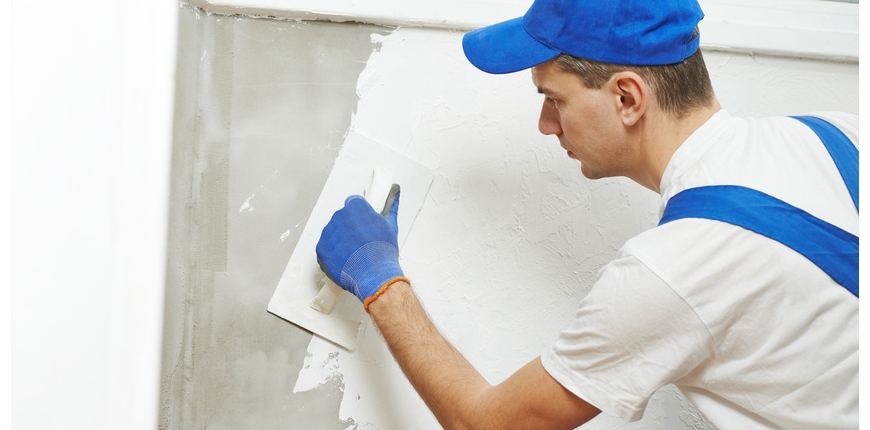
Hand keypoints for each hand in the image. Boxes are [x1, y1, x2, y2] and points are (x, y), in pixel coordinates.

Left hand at [316, 193, 406, 309]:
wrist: (373, 275)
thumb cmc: (382, 252)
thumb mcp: (391, 227)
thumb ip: (390, 209)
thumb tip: (395, 197)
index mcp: (356, 207)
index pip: (353, 203)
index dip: (359, 214)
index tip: (363, 223)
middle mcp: (339, 216)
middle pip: (342, 218)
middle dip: (350, 228)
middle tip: (361, 241)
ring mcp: (328, 232)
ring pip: (333, 233)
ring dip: (341, 240)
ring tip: (354, 253)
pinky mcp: (321, 248)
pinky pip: (326, 247)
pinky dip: (333, 253)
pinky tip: (345, 260)